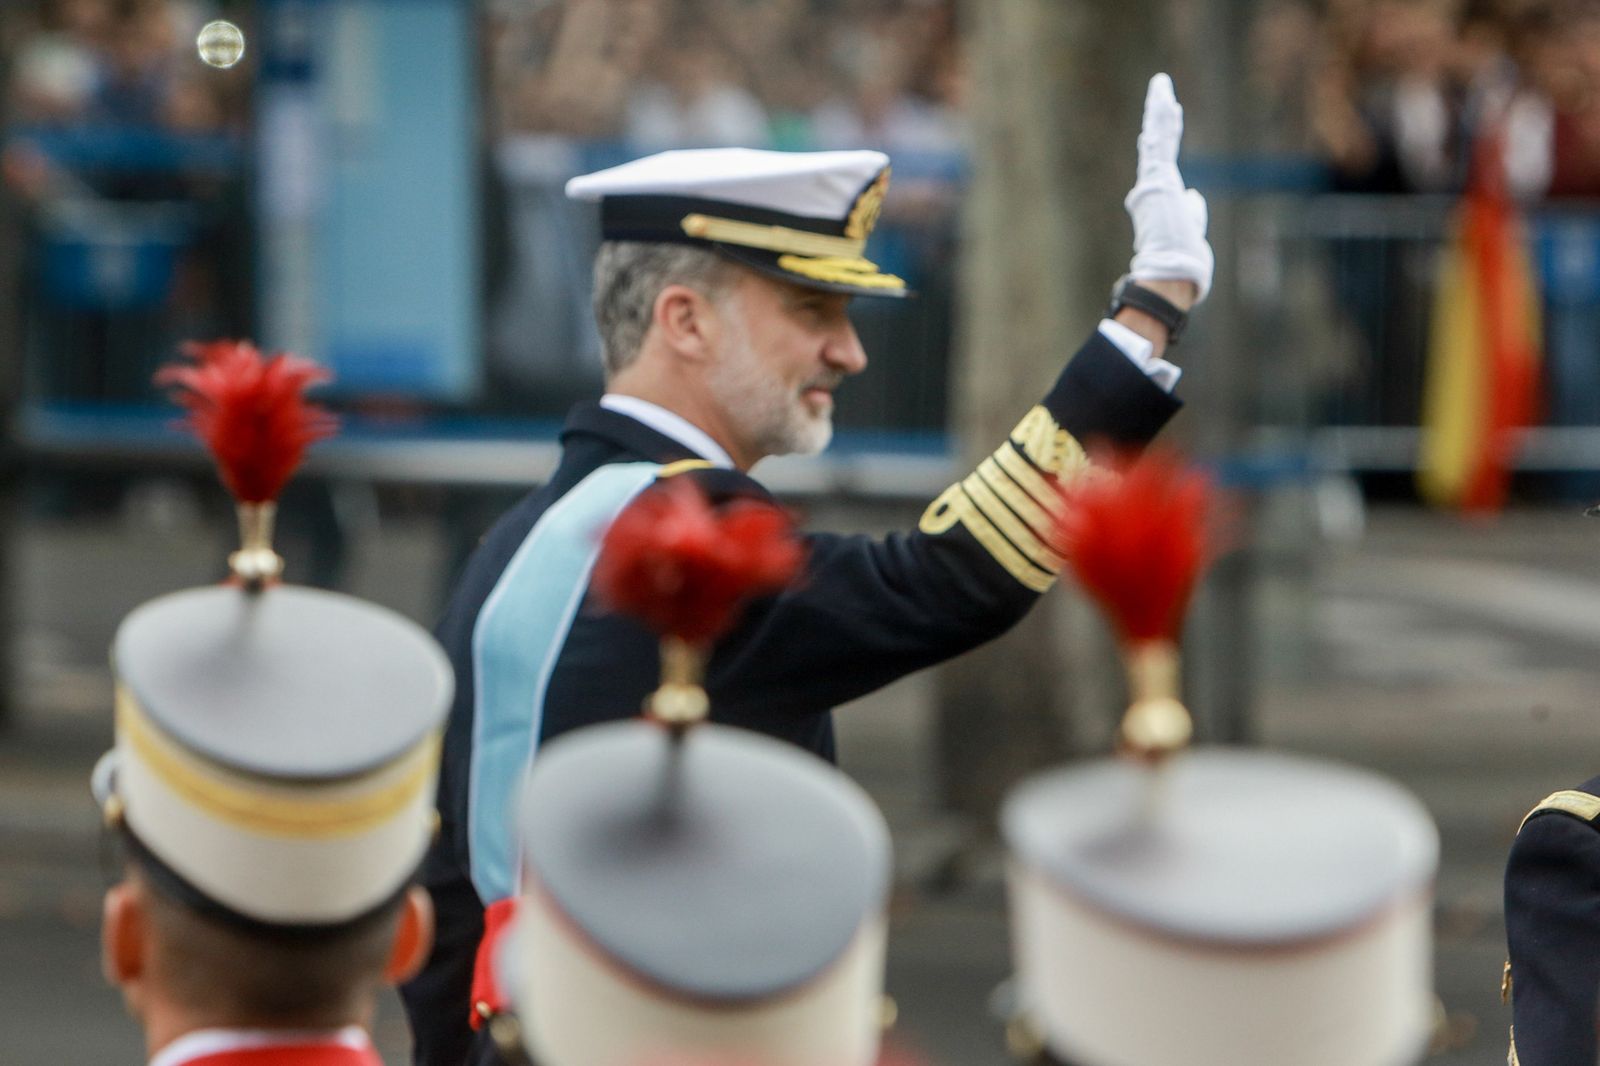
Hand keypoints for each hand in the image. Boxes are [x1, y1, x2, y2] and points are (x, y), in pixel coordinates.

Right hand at [1124, 74, 1212, 304]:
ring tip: (1161, 84)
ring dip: (1160, 108)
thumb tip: (1193, 198)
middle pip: (1159, 142)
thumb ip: (1192, 211)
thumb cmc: (1181, 258)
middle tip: (1161, 89)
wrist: (1172, 269)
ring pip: (1158, 136)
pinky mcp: (1156, 178)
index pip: (1164, 158)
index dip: (1166, 136)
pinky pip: (1161, 141)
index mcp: (1163, 196)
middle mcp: (1154, 185)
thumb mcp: (1191, 228)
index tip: (1165, 119)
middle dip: (1160, 115)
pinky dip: (1161, 119)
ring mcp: (1153, 180)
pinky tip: (1164, 98)